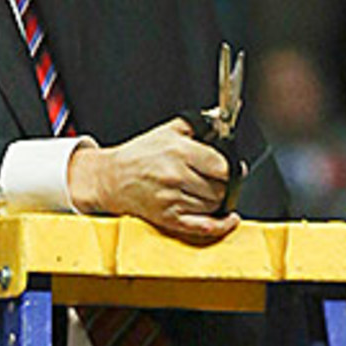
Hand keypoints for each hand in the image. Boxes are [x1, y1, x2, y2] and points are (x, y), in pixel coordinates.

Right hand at [68, 117, 239, 244]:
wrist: (112, 178)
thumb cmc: (139, 155)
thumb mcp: (167, 130)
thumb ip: (196, 123)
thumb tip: (219, 118)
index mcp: (178, 152)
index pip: (221, 166)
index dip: (232, 167)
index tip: (233, 167)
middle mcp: (176, 177)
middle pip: (220, 188)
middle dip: (224, 183)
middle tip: (217, 178)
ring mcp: (172, 200)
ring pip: (213, 206)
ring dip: (217, 200)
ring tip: (208, 190)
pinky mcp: (169, 219)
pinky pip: (203, 227)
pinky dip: (221, 225)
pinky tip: (229, 219)